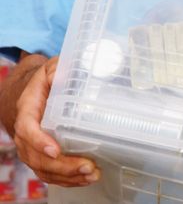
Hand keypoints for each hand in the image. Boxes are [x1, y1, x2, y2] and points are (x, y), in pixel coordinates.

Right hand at [10, 56, 99, 186]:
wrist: (34, 91)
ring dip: (66, 176)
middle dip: (61, 165)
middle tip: (87, 166)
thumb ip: (59, 70)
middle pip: (35, 156)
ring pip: (43, 168)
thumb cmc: (47, 79)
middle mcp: (26, 132)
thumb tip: (74, 71)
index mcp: (27, 108)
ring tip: (91, 175)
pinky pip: (49, 173)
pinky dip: (66, 179)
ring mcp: (32, 147)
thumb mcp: (52, 68)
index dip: (39, 141)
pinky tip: (85, 179)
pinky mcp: (43, 156)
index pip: (27, 128)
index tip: (55, 150)